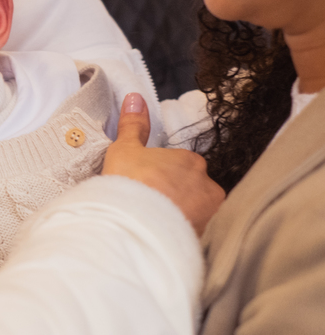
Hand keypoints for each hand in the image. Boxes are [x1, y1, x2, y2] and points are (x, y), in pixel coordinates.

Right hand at [103, 93, 223, 235]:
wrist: (134, 226)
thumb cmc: (130, 183)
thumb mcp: (124, 150)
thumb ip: (133, 125)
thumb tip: (135, 98)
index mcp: (190, 160)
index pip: (179, 164)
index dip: (159, 174)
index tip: (144, 183)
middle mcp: (207, 184)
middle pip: (190, 186)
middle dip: (173, 193)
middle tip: (147, 202)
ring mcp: (209, 212)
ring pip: (194, 209)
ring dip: (179, 213)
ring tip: (153, 221)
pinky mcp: (206, 236)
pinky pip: (194, 230)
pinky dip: (181, 231)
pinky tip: (161, 233)